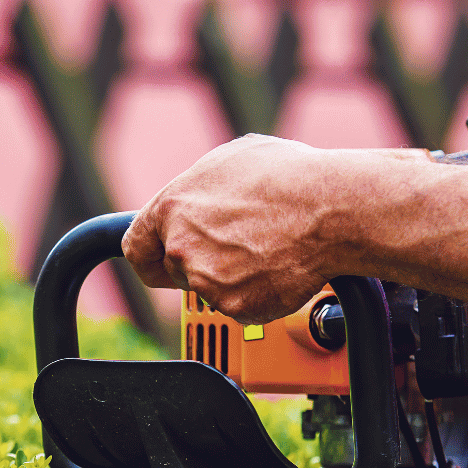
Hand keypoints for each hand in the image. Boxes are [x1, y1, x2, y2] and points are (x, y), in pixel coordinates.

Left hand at [122, 135, 427, 323]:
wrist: (331, 209)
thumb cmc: (289, 177)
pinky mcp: (237, 307)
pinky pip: (242, 307)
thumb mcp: (231, 160)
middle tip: (241, 247)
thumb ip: (199, 188)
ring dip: (234, 278)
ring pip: (212, 288)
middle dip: (204, 262)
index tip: (159, 263)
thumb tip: (197, 198)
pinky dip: (259, 294)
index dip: (149, 257)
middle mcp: (181, 247)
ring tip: (268, 249)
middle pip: (179, 270)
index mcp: (172, 208)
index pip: (136, 247)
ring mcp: (207, 280)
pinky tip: (279, 267)